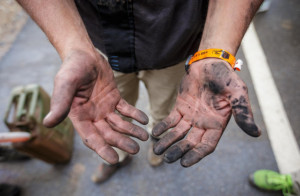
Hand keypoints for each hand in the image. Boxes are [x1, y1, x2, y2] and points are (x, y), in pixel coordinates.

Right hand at [43, 49, 148, 163]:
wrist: (84, 53)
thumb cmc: (72, 68)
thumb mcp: (65, 84)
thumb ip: (60, 103)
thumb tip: (47, 123)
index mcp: (79, 116)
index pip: (91, 137)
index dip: (102, 149)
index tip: (114, 160)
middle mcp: (92, 115)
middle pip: (108, 133)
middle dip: (121, 142)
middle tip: (135, 150)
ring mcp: (104, 108)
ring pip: (119, 124)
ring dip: (131, 131)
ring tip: (144, 136)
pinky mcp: (114, 98)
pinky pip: (126, 109)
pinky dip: (135, 114)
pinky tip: (144, 119)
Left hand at [152, 58, 260, 166]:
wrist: (209, 62)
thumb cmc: (225, 77)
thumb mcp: (237, 94)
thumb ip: (243, 113)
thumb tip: (256, 133)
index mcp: (217, 124)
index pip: (206, 145)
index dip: (196, 155)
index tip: (183, 163)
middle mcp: (204, 123)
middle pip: (190, 142)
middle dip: (178, 151)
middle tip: (166, 159)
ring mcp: (191, 116)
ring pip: (178, 133)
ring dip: (168, 142)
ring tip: (157, 150)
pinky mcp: (180, 107)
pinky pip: (170, 120)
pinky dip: (163, 126)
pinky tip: (155, 132)